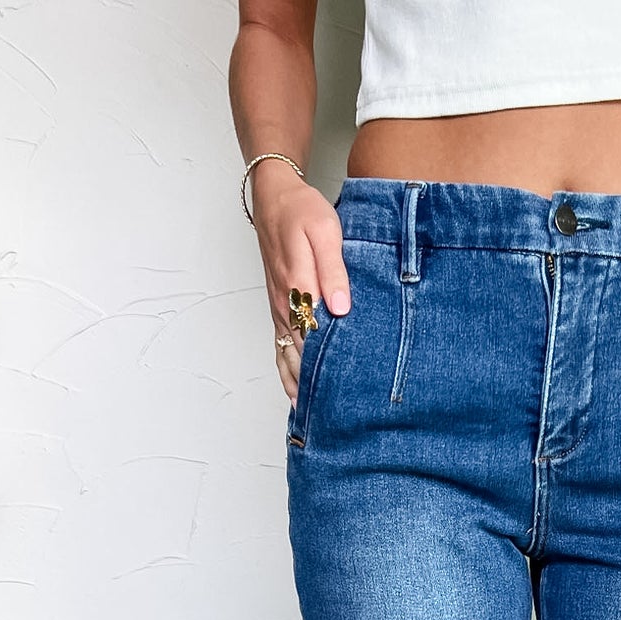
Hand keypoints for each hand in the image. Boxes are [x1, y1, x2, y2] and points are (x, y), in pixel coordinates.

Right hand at [250, 159, 350, 402]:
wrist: (274, 197)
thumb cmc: (302, 211)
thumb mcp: (325, 230)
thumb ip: (334, 270)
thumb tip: (340, 308)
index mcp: (299, 288)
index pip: (315, 337)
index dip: (328, 367)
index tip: (345, 395)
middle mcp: (285, 305)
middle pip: (300, 355)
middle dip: (316, 387)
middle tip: (336, 420)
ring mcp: (279, 310)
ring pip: (287, 357)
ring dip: (299, 387)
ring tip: (314, 420)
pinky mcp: (278, 309)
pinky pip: (280, 349)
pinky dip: (287, 374)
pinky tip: (297, 394)